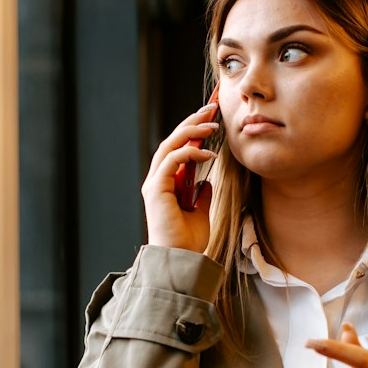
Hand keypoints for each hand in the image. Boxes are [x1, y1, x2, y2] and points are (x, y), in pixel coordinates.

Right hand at [141, 102, 218, 252]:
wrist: (180, 259)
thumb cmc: (188, 241)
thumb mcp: (200, 213)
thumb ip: (201, 195)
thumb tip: (207, 182)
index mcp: (166, 184)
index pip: (177, 149)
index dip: (193, 131)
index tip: (212, 119)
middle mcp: (157, 180)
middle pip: (172, 141)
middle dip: (192, 122)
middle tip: (212, 108)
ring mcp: (155, 183)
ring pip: (170, 145)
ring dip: (191, 131)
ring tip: (212, 124)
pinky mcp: (156, 188)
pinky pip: (172, 160)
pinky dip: (190, 153)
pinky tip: (208, 154)